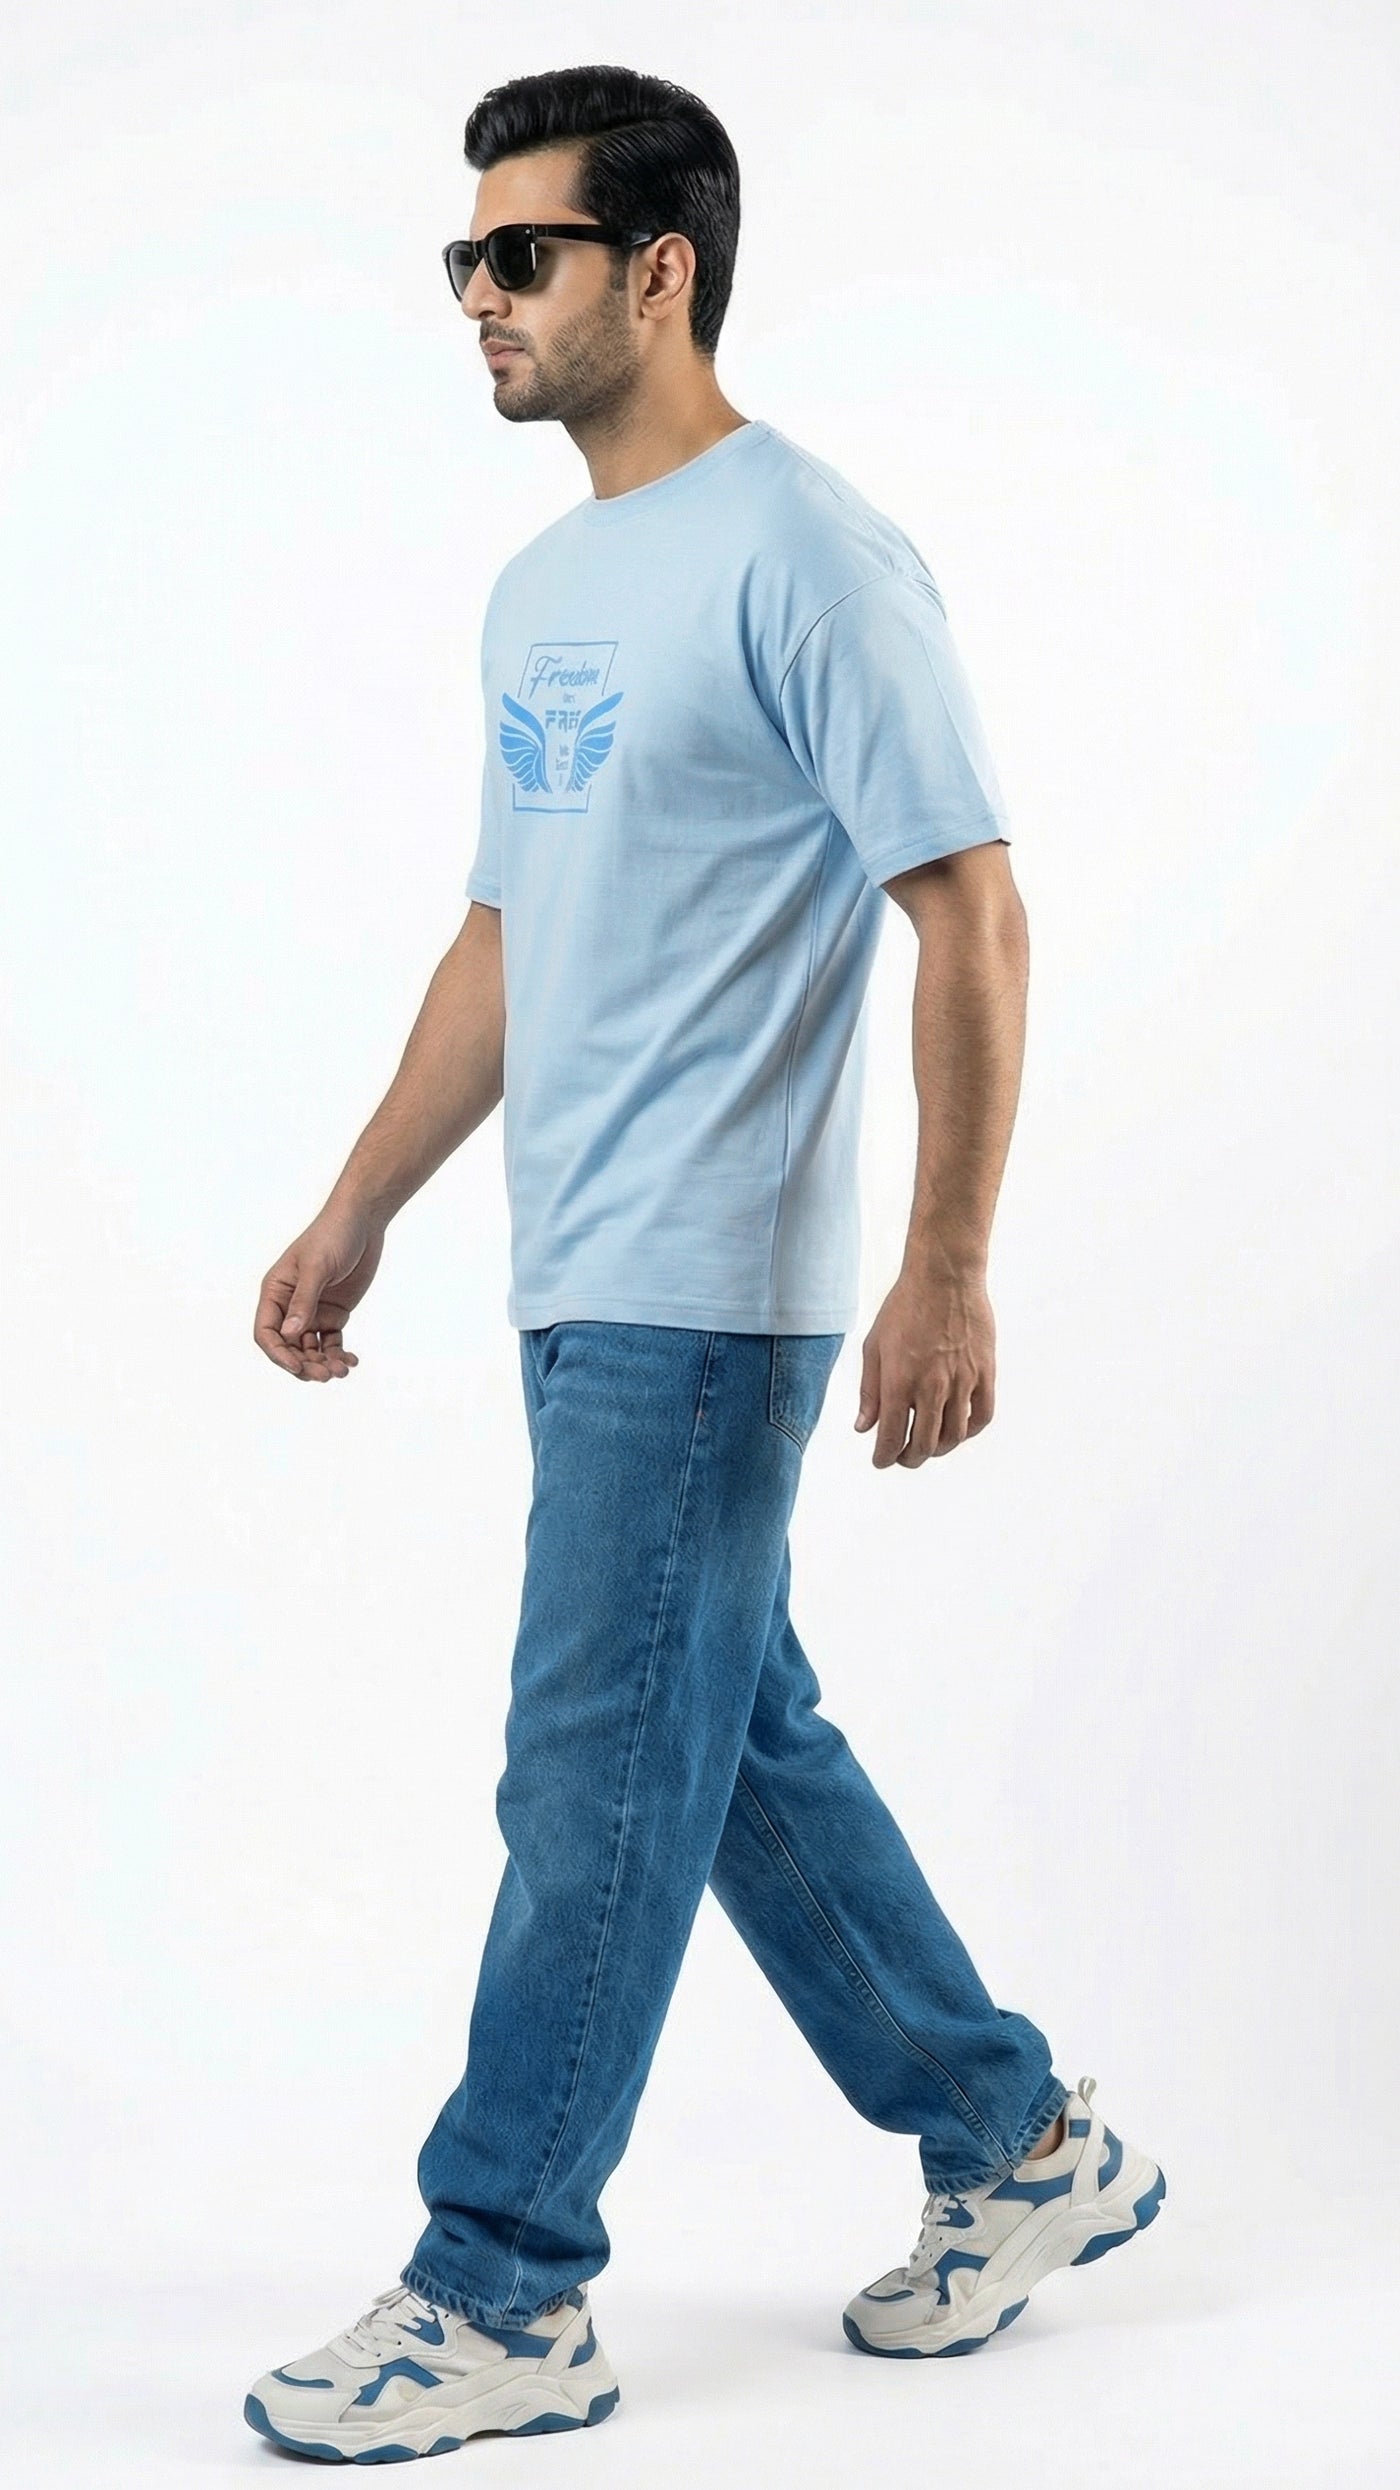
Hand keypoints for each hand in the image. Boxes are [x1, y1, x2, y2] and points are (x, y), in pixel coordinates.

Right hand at [253, 1198, 385, 1380]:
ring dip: (323, 1363)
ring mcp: (312, 1311)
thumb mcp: (317, 1267)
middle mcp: (289, 1306)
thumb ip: (304, 1301)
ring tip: (342, 1370)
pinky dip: (338, 1355)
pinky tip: (351, 1362)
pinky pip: (331, 1343)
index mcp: (275, 1292)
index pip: (267, 1333)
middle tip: (326, 1375)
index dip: (278, 1354)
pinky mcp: (334, 1314)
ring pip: (310, 1349)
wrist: (362, 1222)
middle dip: (305, 1364)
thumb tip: (289, 1335)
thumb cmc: (332, 1236)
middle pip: (289, 1347)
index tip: (298, 1367)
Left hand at [854, 1268, 995, 1466]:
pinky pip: (982, 1415)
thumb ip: (869, 1391)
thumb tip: (863, 1427)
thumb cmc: (904, 1307)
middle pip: (924, 1445)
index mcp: (900, 1382)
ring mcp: (963, 1382)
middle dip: (910, 1459)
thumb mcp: (874, 1347)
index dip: (884, 1457)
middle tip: (903, 1457)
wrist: (944, 1277)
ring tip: (929, 1446)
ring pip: (954, 1436)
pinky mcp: (985, 1373)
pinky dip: (969, 1431)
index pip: (892, 1439)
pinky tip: (958, 1429)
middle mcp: (933, 1388)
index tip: (881, 1460)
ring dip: (939, 1449)